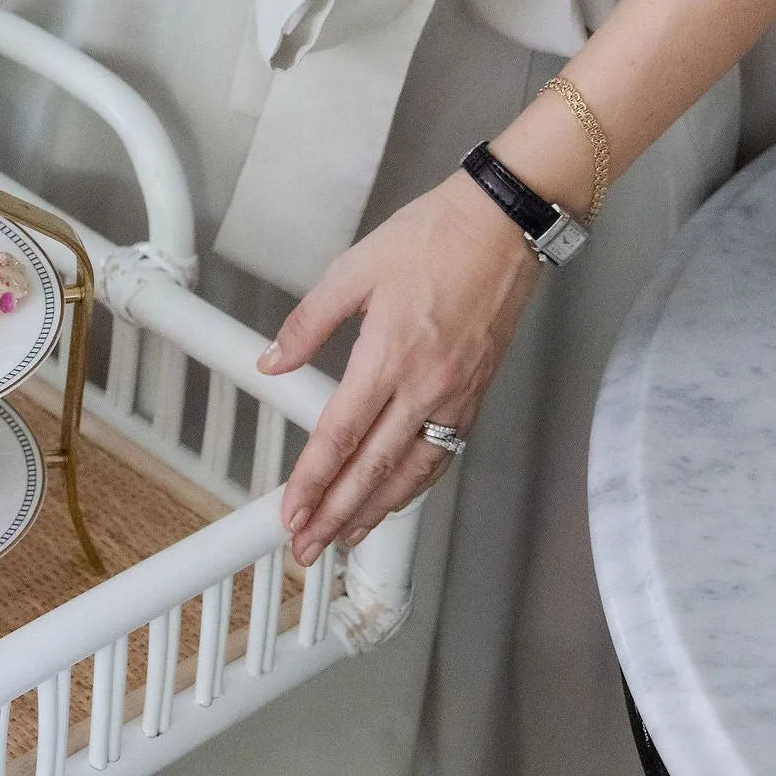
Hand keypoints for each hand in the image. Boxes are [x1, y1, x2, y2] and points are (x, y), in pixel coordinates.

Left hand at [260, 172, 541, 565]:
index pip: (340, 435)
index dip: (313, 482)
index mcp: (388, 356)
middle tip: (308, 549)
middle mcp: (425, 386)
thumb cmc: (432, 239)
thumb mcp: (353, 271)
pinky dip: (415, 485)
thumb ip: (307, 324)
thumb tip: (270, 362)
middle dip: (338, 515)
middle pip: (374, 468)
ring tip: (346, 539)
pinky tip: (396, 499)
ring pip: (412, 471)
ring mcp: (455, 395)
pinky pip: (442, 454)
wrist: (504, 226)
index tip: (290, 514)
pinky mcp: (476, 394)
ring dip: (376, 512)